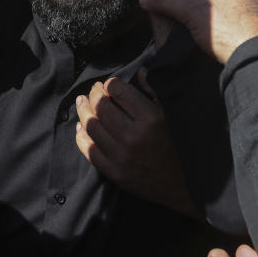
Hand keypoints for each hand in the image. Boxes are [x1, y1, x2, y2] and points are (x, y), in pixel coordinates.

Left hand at [74, 71, 197, 216]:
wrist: (177, 185)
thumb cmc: (172, 146)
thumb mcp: (167, 116)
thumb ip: (152, 92)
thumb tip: (140, 71)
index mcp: (149, 119)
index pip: (118, 90)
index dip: (109, 83)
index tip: (108, 84)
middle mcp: (133, 135)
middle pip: (101, 106)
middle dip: (93, 94)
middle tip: (92, 91)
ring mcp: (120, 154)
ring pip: (91, 125)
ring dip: (83, 111)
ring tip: (82, 103)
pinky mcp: (112, 171)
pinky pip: (88, 148)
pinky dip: (81, 135)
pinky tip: (80, 127)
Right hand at [139, 0, 257, 64]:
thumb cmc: (229, 30)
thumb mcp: (192, 13)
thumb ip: (169, 2)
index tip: (189, 5)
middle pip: (226, 0)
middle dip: (212, 10)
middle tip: (195, 23)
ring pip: (237, 18)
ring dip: (226, 26)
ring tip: (209, 39)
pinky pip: (246, 35)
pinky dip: (236, 40)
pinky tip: (225, 49)